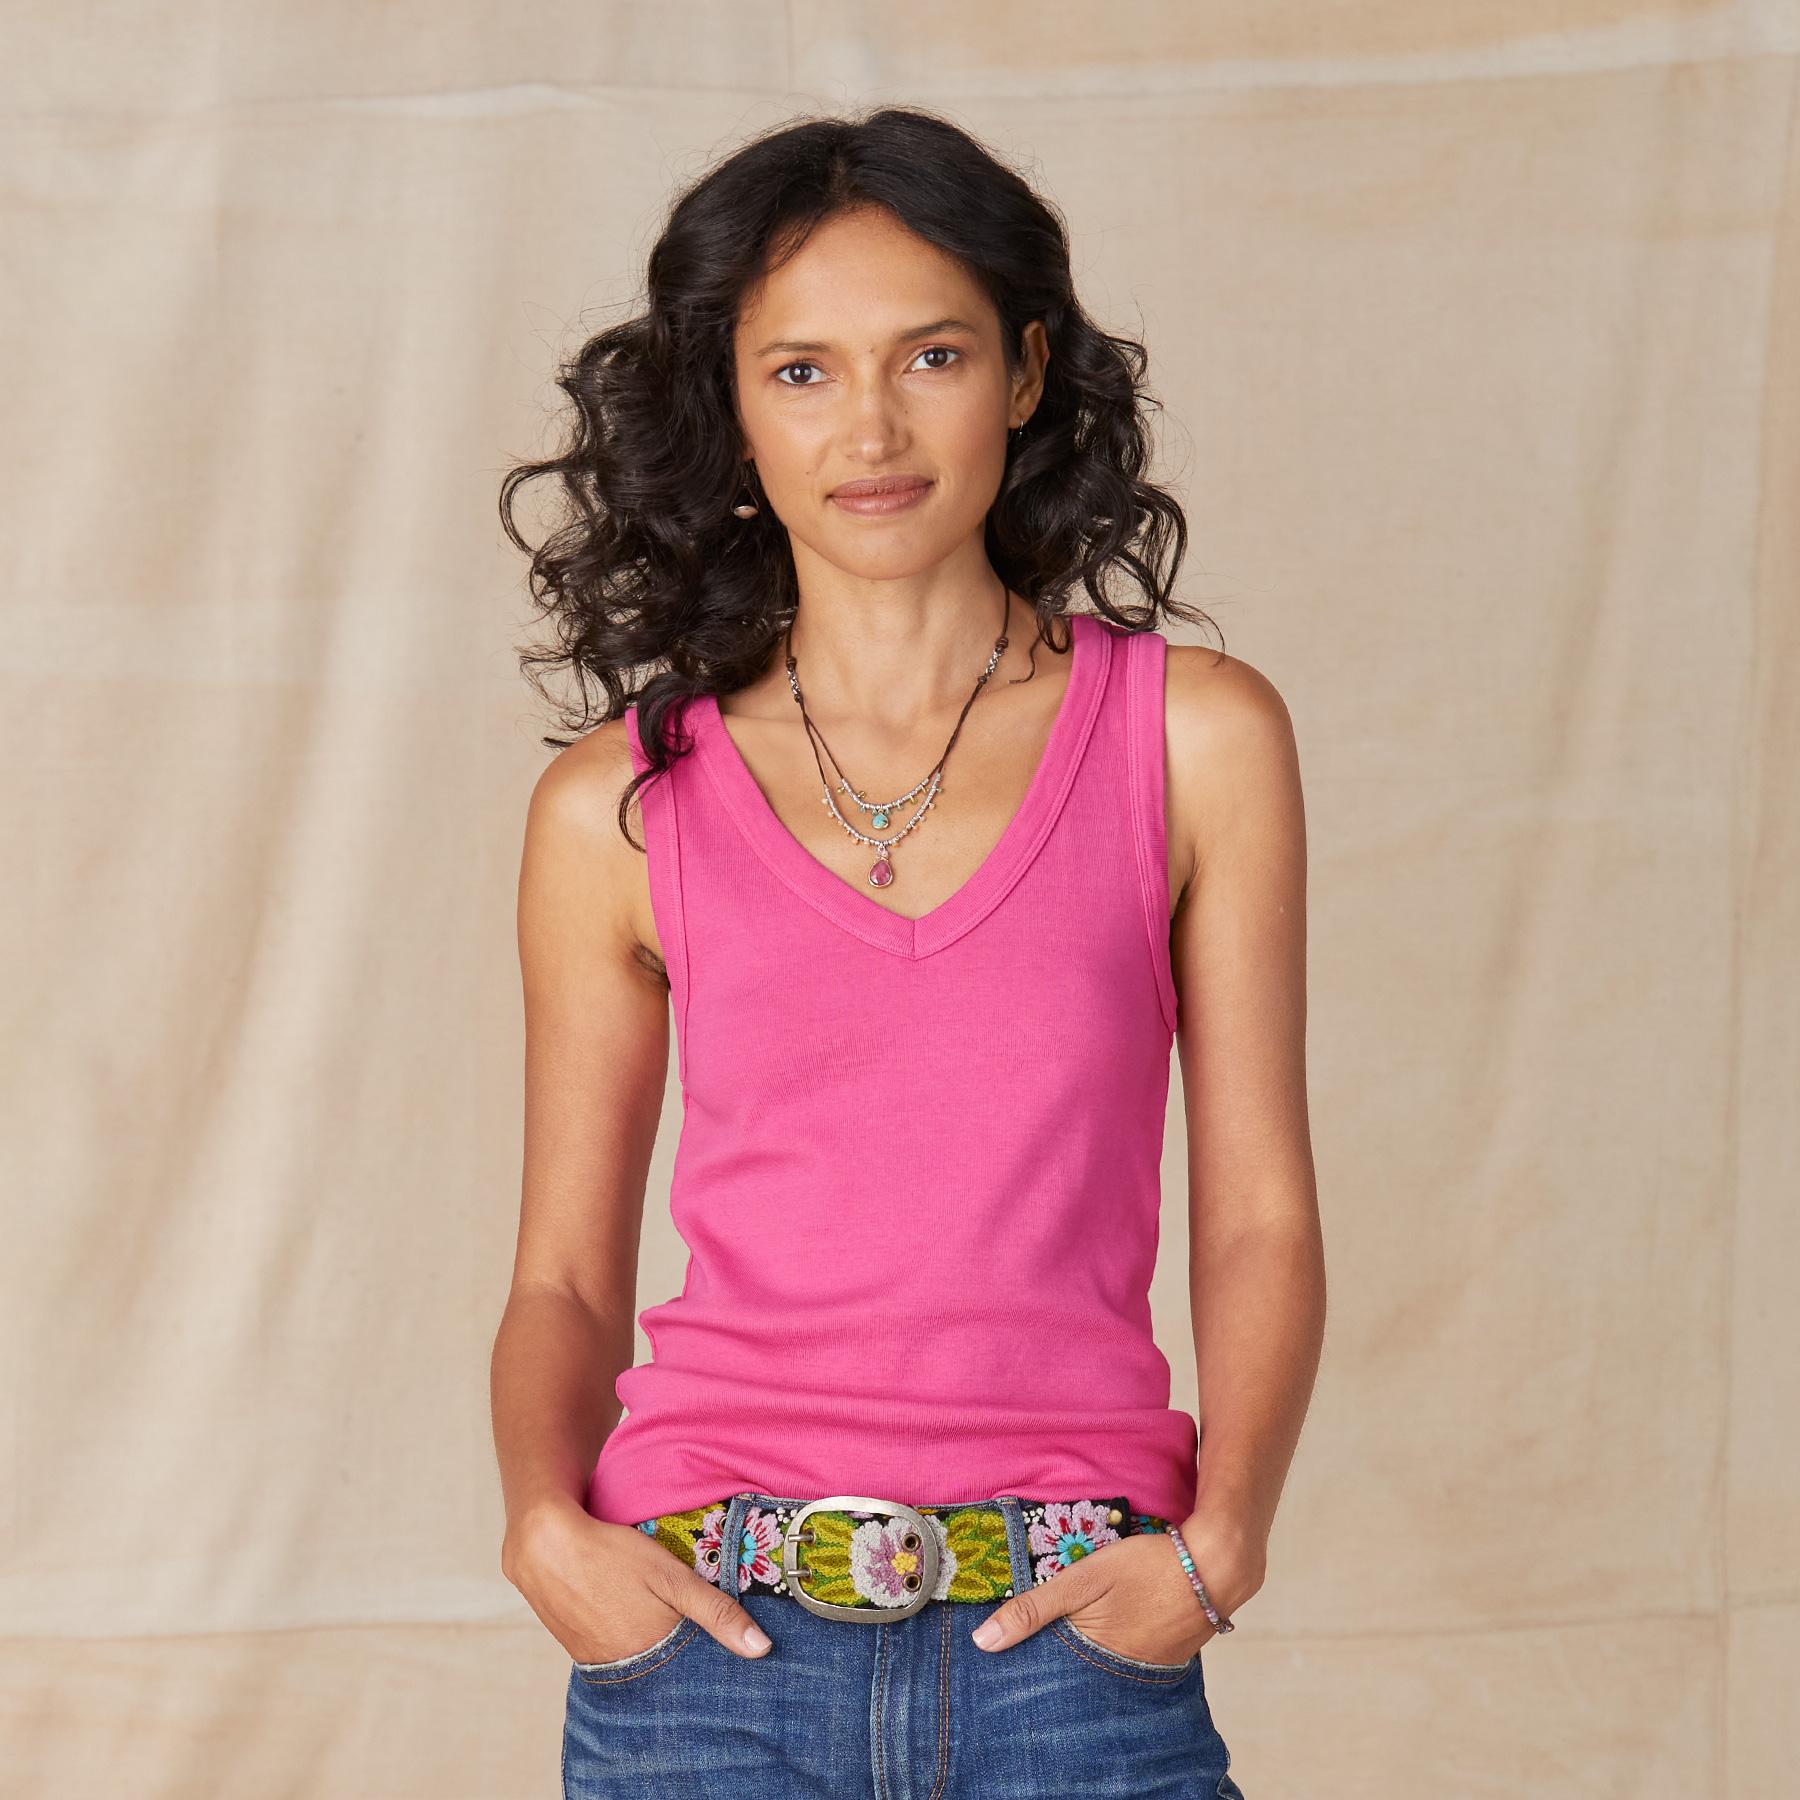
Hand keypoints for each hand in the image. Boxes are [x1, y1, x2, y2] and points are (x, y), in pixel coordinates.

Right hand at [502, 1497, 772, 1661]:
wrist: (543, 1545)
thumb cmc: (611, 1554)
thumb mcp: (671, 1576)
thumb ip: (716, 1612)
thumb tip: (761, 1650)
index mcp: (650, 1655)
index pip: (692, 1672)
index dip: (709, 1658)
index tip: (727, 1652)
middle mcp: (623, 1669)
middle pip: (663, 1668)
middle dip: (681, 1655)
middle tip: (688, 1624)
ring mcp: (596, 1661)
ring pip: (638, 1660)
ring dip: (652, 1646)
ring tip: (659, 1618)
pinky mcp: (577, 1649)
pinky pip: (613, 1652)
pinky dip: (627, 1639)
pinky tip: (630, 1614)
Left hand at [970, 1525, 1259, 1661]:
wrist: (1215, 1564)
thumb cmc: (1146, 1566)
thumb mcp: (1084, 1579)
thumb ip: (1034, 1609)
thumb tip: (982, 1643)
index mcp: (1097, 1661)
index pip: (1050, 1677)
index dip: (1028, 1665)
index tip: (1005, 1661)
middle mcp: (1122, 1676)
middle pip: (1077, 1676)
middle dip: (1056, 1664)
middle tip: (1036, 1644)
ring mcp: (1148, 1669)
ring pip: (1103, 1668)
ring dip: (1087, 1655)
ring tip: (1071, 1635)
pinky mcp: (1167, 1658)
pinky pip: (1129, 1660)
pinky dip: (1114, 1649)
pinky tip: (1107, 1630)